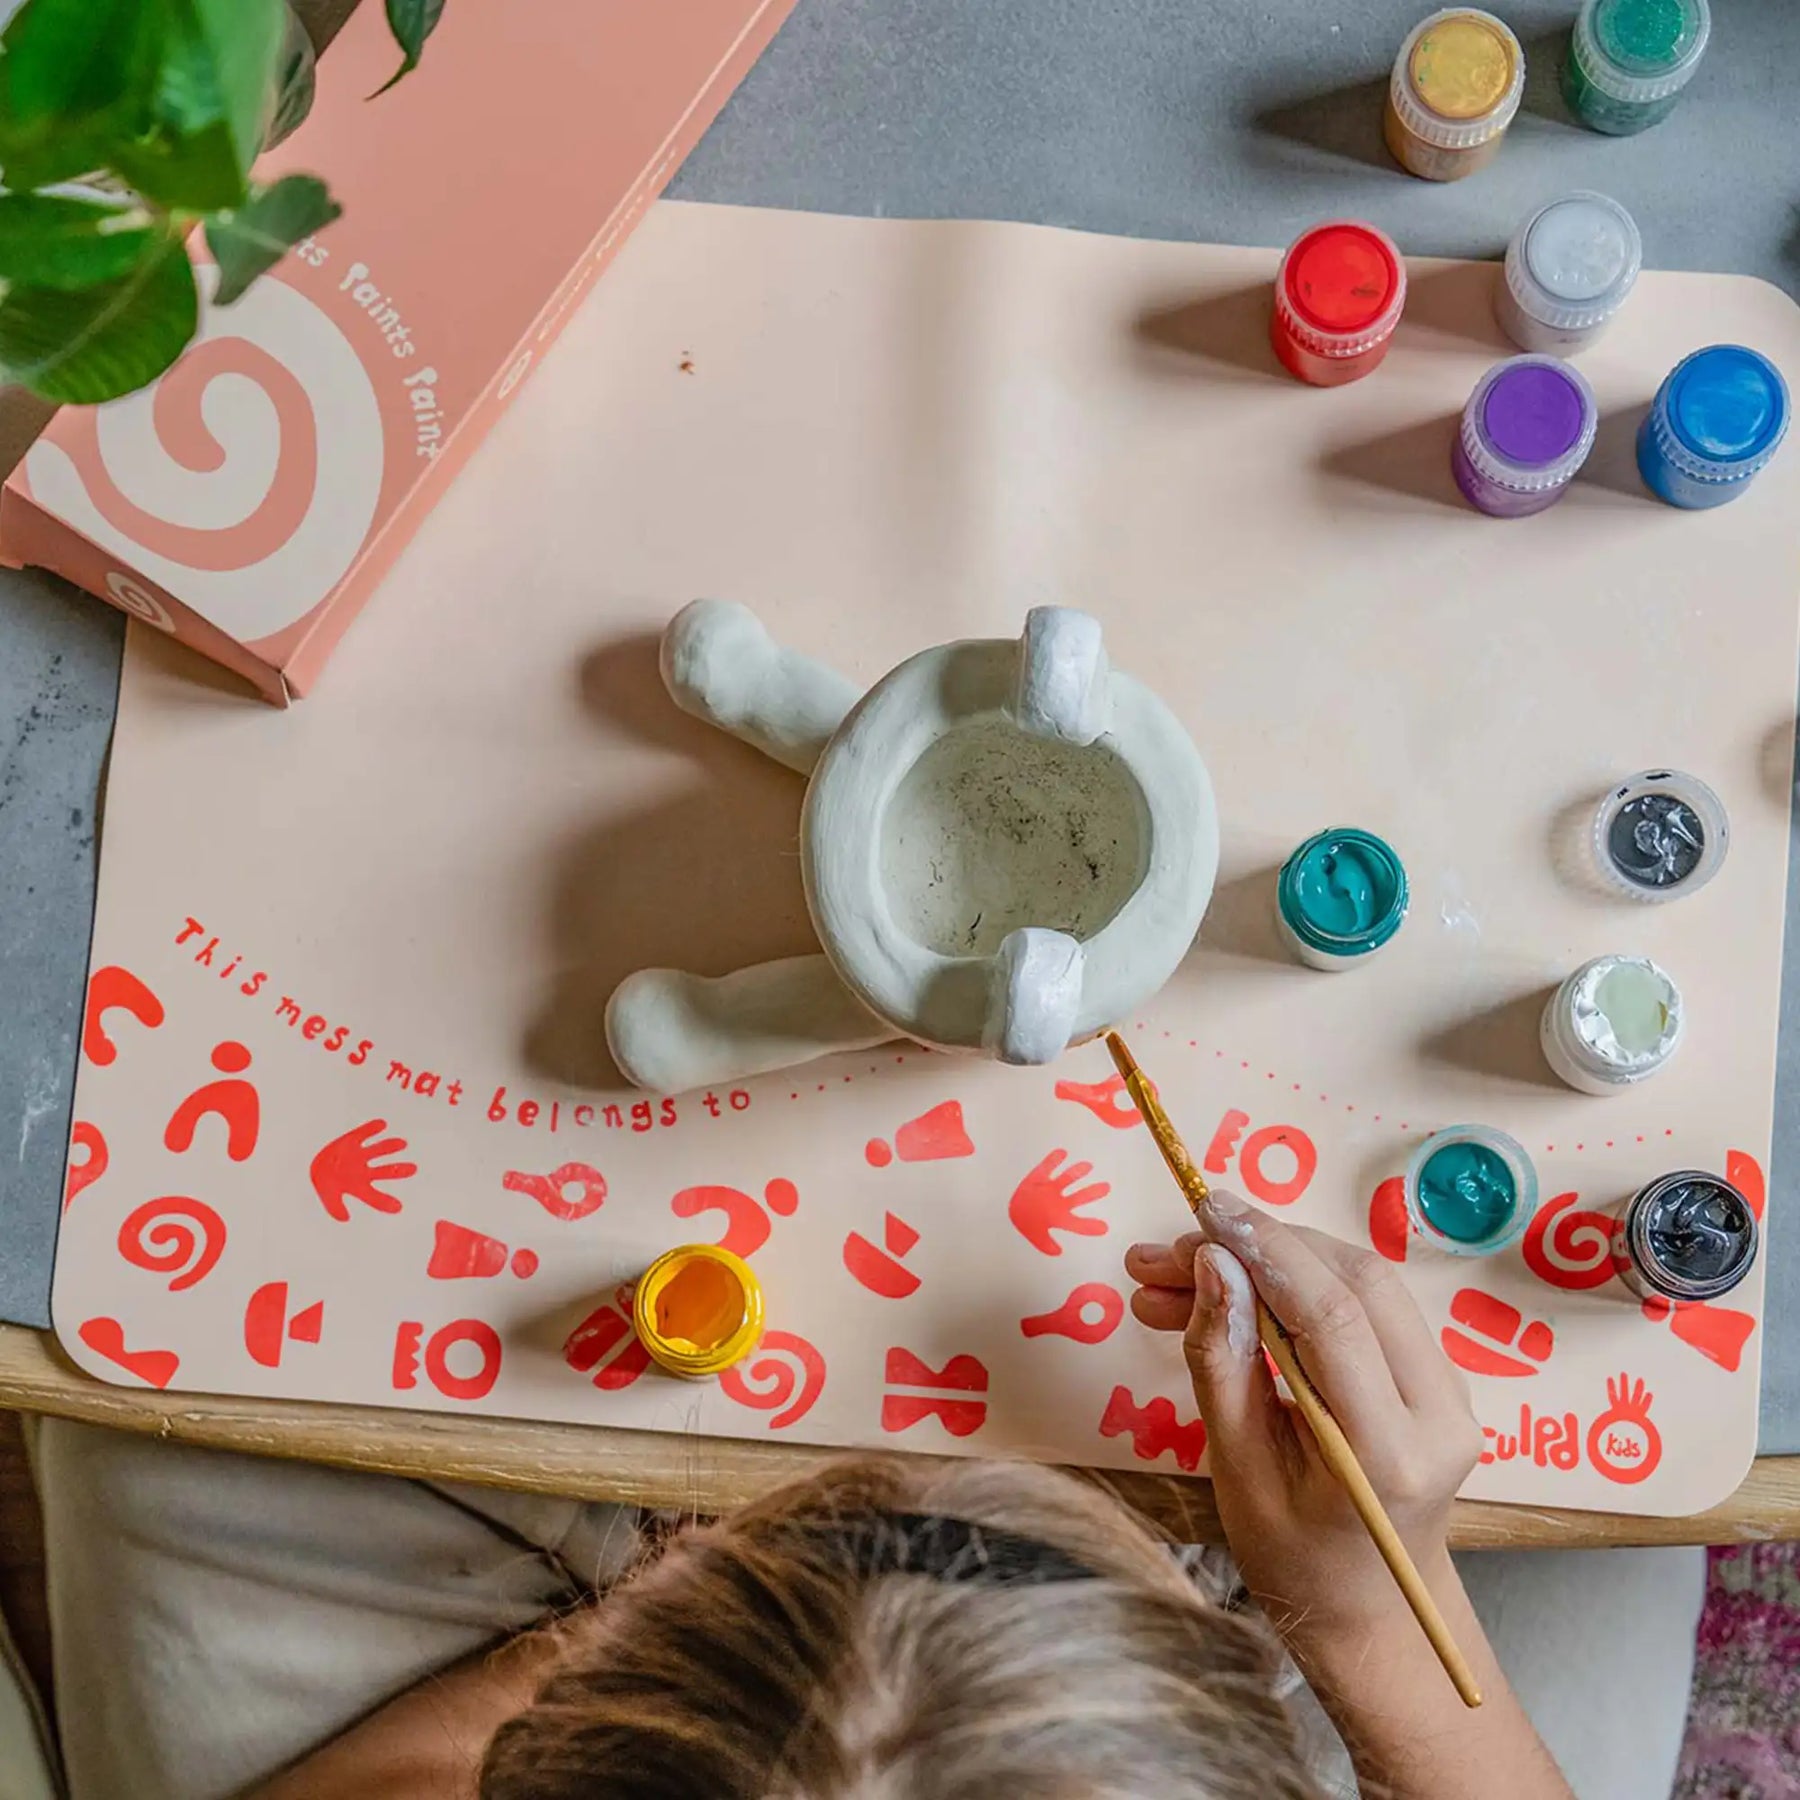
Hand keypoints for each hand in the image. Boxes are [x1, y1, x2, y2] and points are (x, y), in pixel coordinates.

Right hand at [1124, 1191, 1482, 1658]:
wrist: (1372, 1612)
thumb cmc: (1294, 1560)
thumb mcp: (1238, 1470)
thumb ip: (1224, 1362)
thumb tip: (1210, 1264)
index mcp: (1390, 1451)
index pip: (1333, 1315)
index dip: (1266, 1250)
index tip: (1201, 1213)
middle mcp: (1441, 1411)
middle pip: (1354, 1281)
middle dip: (1256, 1247)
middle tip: (1165, 1252)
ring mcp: (1450, 1389)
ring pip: (1359, 1281)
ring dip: (1268, 1259)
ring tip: (1172, 1272)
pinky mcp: (1437, 1374)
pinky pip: (1365, 1303)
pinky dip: (1293, 1284)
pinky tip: (1225, 1289)